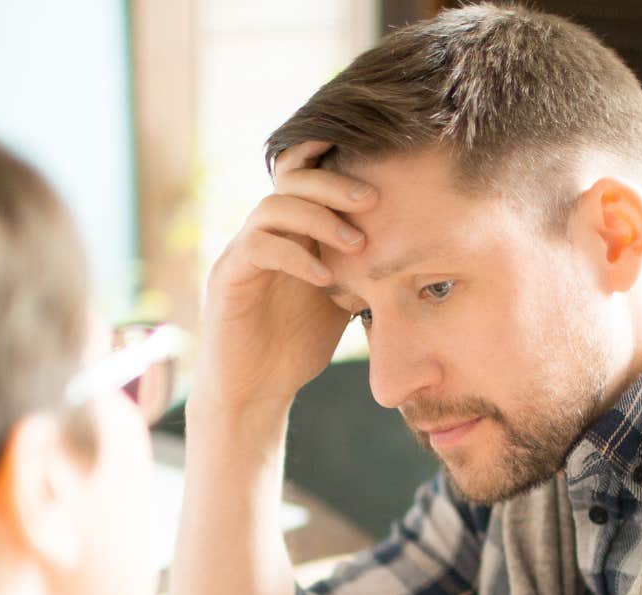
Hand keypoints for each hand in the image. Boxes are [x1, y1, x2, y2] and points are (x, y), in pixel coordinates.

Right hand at [194, 141, 374, 415]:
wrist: (256, 391)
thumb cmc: (297, 344)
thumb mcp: (341, 297)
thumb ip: (361, 266)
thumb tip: (413, 246)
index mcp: (291, 230)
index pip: (304, 175)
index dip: (329, 155)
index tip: (374, 155)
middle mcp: (263, 232)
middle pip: (291, 179)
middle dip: (333, 183)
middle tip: (373, 198)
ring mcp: (242, 252)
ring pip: (273, 208)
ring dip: (318, 218)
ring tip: (357, 244)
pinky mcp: (228, 278)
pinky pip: (258, 248)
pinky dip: (295, 257)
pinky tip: (325, 278)